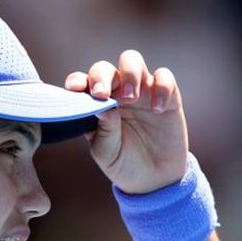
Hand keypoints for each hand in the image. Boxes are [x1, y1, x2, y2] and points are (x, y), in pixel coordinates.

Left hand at [64, 50, 188, 193]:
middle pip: (105, 68)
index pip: (82, 84)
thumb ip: (104, 129)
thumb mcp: (107, 153)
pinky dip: (161, 88)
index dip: (77, 81)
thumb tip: (101, 105)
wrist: (154, 179)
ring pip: (132, 61)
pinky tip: (157, 110)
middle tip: (102, 94)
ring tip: (130, 98)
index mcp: (95, 105)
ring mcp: (141, 92)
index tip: (75, 88)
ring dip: (129, 74)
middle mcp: (116, 93)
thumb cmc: (124, 164)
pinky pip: (164, 78)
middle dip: (102, 76)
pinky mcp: (166, 96)